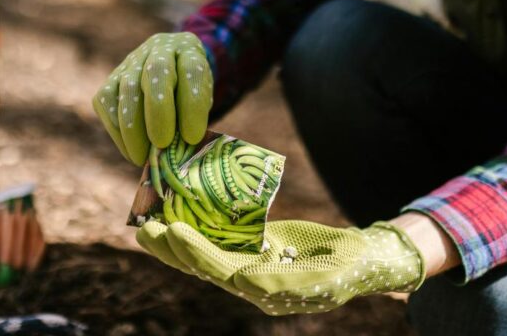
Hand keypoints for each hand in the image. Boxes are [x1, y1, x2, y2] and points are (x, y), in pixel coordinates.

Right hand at [93, 32, 213, 164]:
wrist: (172, 70)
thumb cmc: (190, 93)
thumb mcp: (202, 101)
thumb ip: (193, 119)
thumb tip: (178, 153)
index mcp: (189, 50)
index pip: (192, 71)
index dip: (192, 105)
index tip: (192, 137)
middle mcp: (159, 49)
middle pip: (156, 73)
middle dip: (158, 112)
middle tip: (162, 144)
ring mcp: (131, 62)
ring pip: (127, 90)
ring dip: (133, 129)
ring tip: (143, 158)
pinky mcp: (110, 79)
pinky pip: (106, 103)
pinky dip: (117, 131)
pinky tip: (131, 150)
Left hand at [136, 220, 424, 314]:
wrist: (362, 260)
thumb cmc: (349, 268)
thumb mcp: (325, 279)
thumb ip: (287, 283)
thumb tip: (244, 282)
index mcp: (266, 292)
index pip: (222, 273)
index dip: (196, 254)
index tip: (174, 232)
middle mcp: (251, 282)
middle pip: (203, 265)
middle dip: (173, 249)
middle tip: (144, 228)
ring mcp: (251, 264)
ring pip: (205, 253)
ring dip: (176, 240)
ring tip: (147, 223)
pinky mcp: (255, 249)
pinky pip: (221, 239)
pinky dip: (198, 228)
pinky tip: (179, 214)